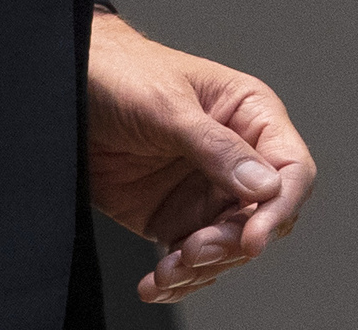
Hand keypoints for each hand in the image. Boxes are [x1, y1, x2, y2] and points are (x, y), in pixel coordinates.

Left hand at [87, 11, 316, 305]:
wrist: (66, 88)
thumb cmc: (122, 74)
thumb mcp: (167, 106)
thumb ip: (215, 146)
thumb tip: (266, 188)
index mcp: (250, 116)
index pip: (290, 169)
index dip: (280, 208)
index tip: (252, 238)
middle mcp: (236, 158)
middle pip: (261, 218)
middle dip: (231, 244)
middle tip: (192, 252)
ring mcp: (205, 191)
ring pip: (229, 247)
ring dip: (202, 268)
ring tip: (165, 272)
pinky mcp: (174, 218)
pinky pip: (191, 259)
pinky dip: (178, 279)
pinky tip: (155, 283)